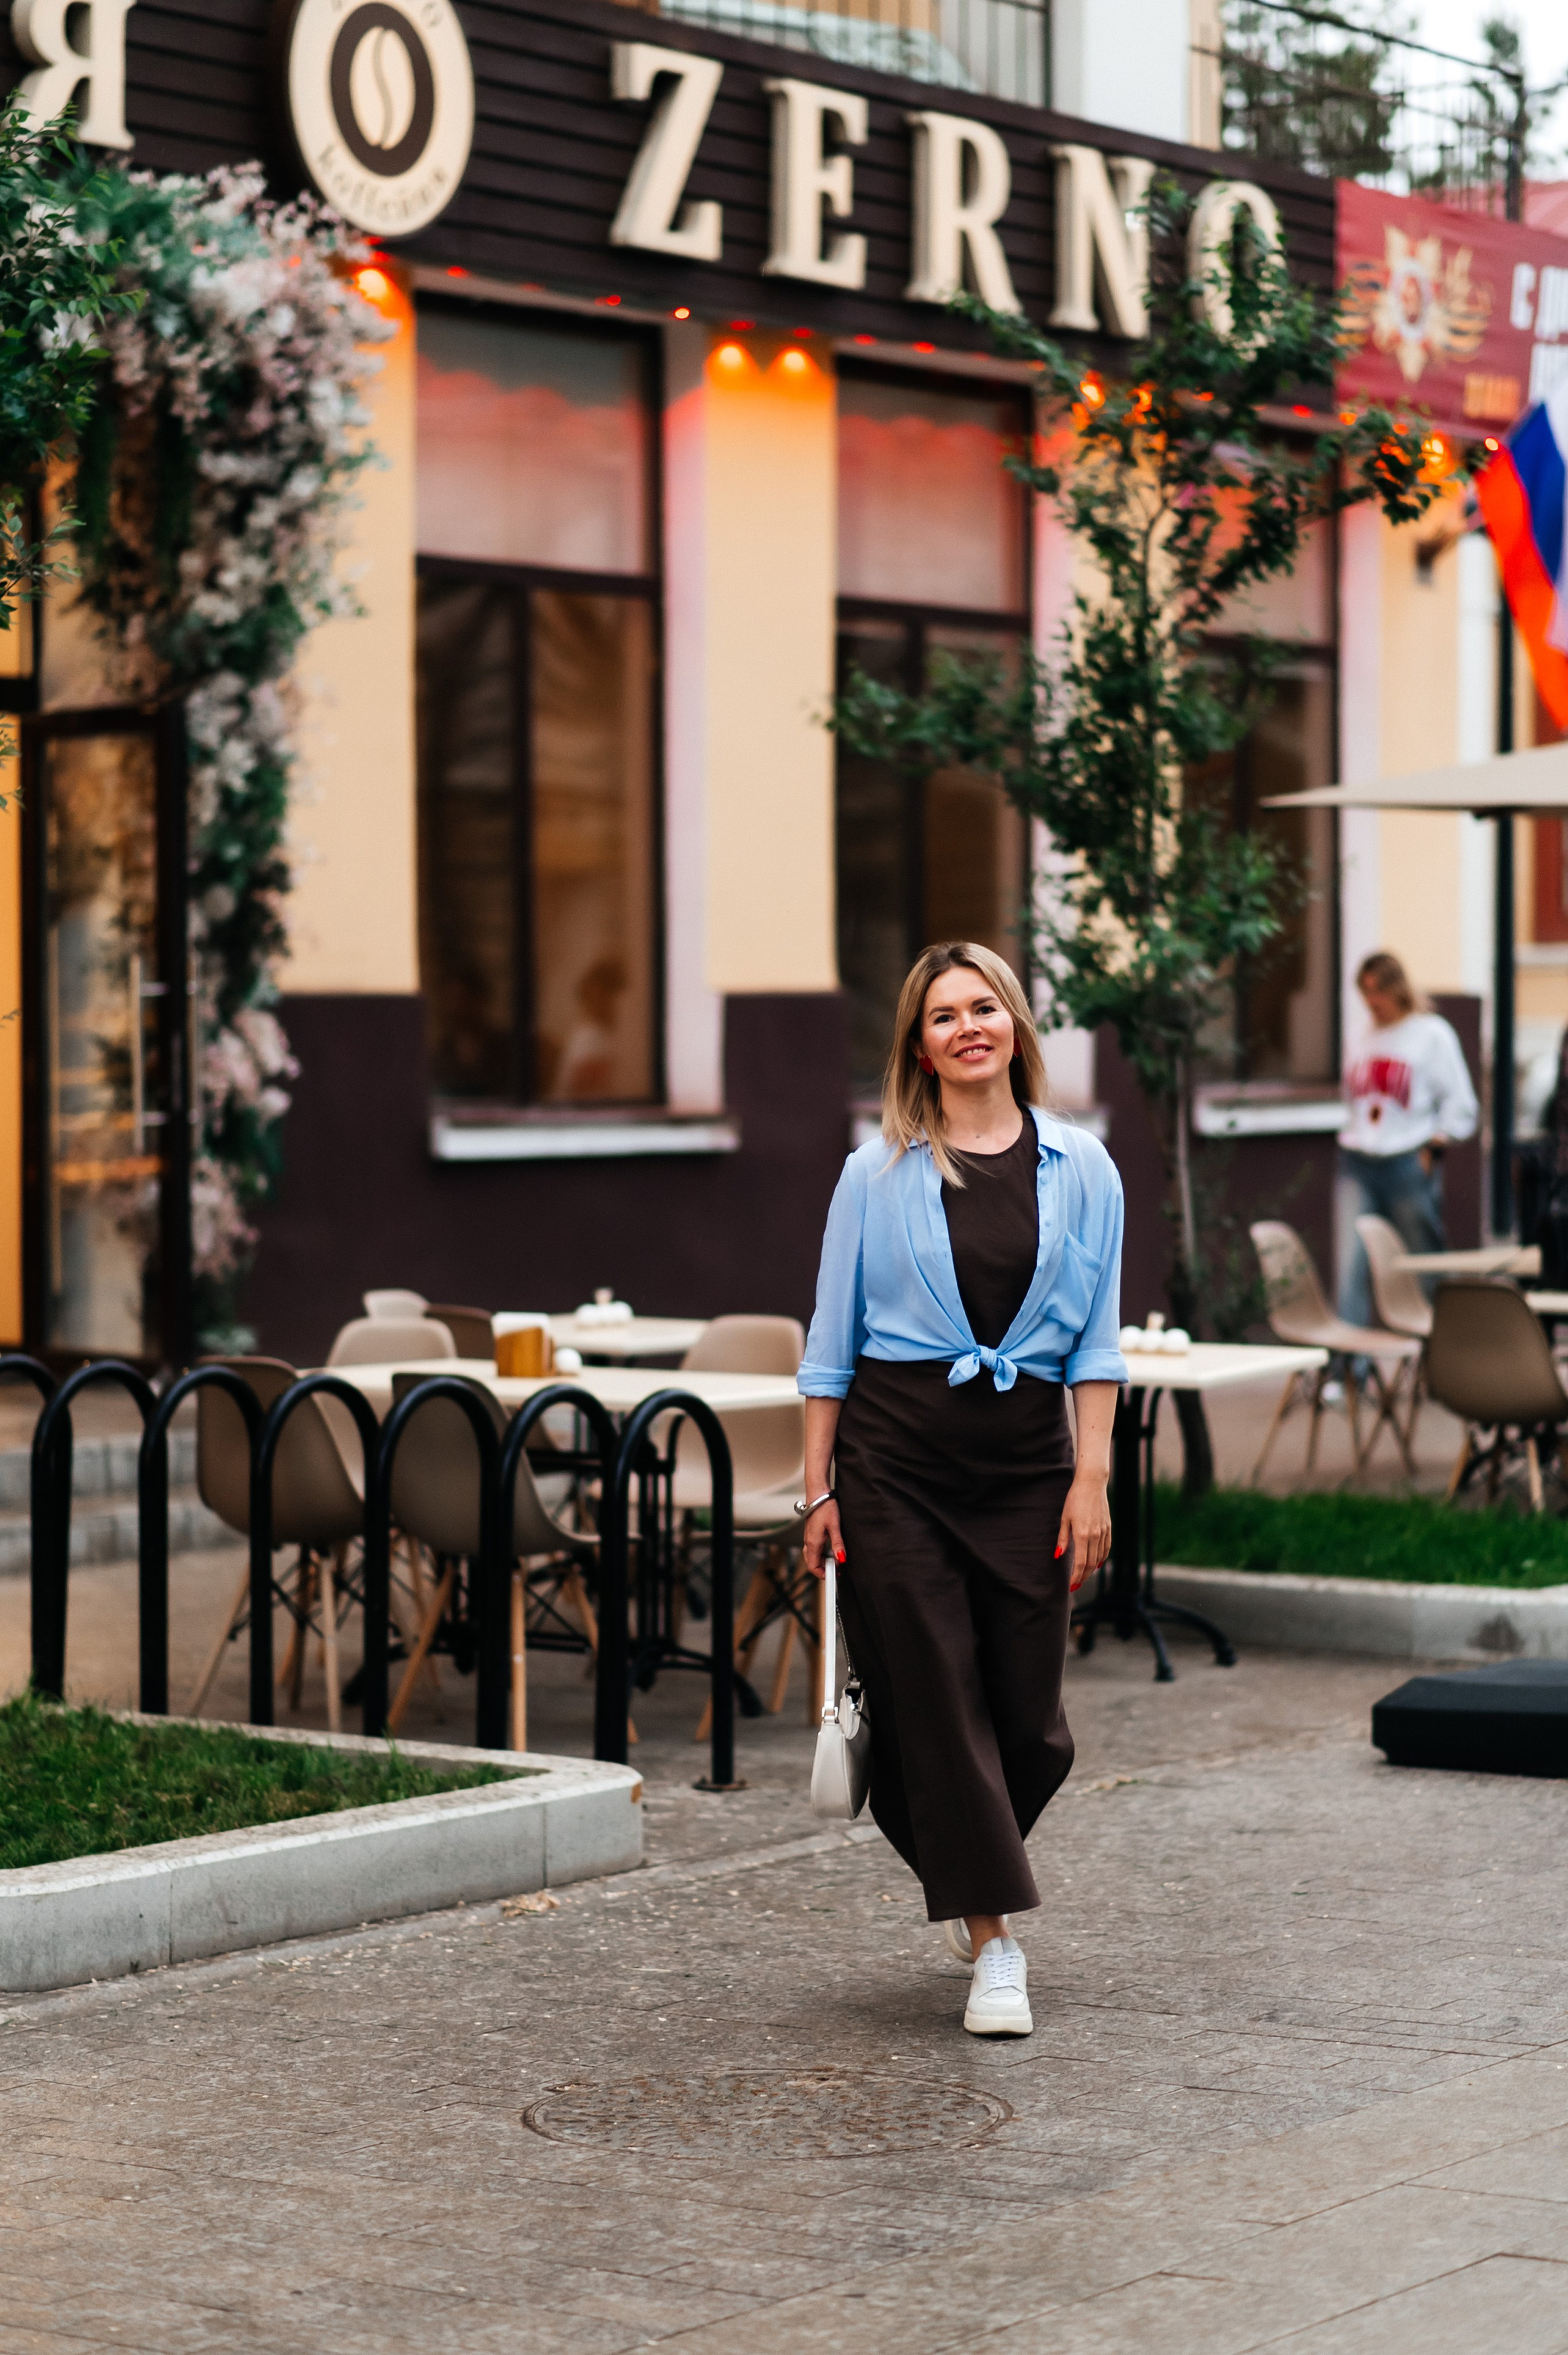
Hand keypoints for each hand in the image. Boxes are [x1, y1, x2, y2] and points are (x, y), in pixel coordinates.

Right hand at [802, 1499, 843, 1579]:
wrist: (818, 1493)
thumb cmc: (825, 1507)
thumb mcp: (835, 1526)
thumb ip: (838, 1544)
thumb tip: (841, 1559)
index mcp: (813, 1542)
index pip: (813, 1567)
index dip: (823, 1574)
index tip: (834, 1575)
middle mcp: (808, 1541)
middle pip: (812, 1563)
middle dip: (824, 1569)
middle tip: (838, 1568)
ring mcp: (809, 1537)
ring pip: (813, 1556)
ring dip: (823, 1561)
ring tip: (837, 1559)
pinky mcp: (811, 1533)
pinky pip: (814, 1549)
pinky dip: (822, 1553)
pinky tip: (831, 1549)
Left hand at [1055, 1472, 1110, 1590]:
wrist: (1092, 1484)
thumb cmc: (1075, 1499)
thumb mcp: (1065, 1518)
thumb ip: (1063, 1538)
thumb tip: (1058, 1555)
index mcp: (1082, 1535)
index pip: (1080, 1563)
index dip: (1076, 1576)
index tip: (1071, 1585)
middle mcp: (1095, 1536)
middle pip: (1090, 1564)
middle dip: (1083, 1577)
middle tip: (1076, 1585)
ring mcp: (1103, 1532)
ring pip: (1099, 1558)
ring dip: (1091, 1570)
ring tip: (1083, 1576)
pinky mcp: (1108, 1528)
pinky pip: (1106, 1548)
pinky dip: (1101, 1558)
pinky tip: (1096, 1564)